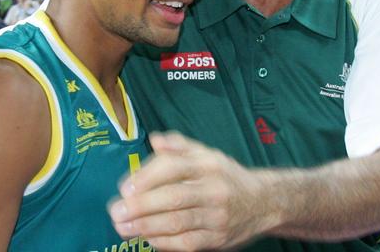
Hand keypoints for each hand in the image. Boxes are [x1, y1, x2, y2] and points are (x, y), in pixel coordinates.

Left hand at [109, 132, 269, 250]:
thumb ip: (179, 145)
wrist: (263, 202)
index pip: (173, 167)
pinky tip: (146, 238)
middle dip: (140, 206)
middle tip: (116, 211)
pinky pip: (186, 242)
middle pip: (173, 197)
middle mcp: (214, 188)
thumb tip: (154, 139)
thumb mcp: (207, 154)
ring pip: (177, 222)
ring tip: (122, 227)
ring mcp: (217, 215)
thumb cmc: (225, 176)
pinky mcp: (218, 238)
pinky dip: (163, 242)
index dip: (146, 177)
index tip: (124, 187)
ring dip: (146, 226)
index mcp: (208, 163)